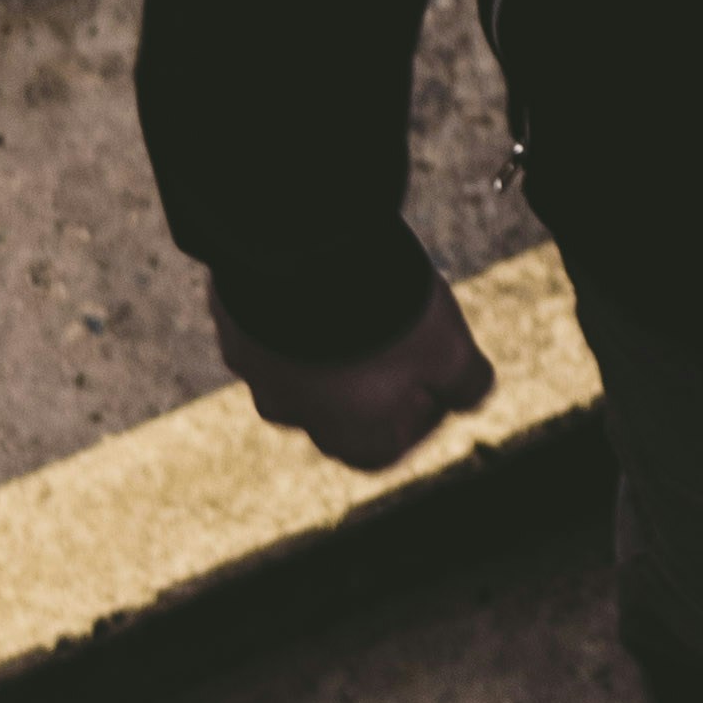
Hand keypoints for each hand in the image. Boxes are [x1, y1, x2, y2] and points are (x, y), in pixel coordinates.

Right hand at [211, 267, 495, 467]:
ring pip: (296, 364)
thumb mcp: (450, 351)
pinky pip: (265, 323)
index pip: (383, 449)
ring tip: (359, 297)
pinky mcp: (232, 322)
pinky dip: (292, 309)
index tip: (435, 377)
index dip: (418, 417)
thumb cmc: (386, 315)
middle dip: (368, 378)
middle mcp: (291, 414)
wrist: (305, 254)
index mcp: (344, 435)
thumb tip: (471, 393)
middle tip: (398, 333)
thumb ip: (466, 383)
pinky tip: (320, 274)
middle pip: (334, 410)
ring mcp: (253, 369)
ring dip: (327, 341)